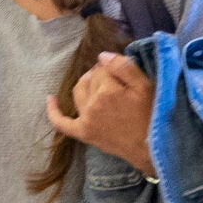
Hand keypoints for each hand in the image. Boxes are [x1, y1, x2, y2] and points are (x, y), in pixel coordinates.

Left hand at [45, 50, 154, 173]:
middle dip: (101, 75)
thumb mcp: (145, 86)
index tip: (124, 75)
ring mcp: (85, 119)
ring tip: (100, 85)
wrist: (151, 147)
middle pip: (90, 78)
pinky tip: (50, 98)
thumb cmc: (152, 115)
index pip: (102, 68)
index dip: (113, 69)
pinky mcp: (82, 132)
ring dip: (86, 83)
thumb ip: (124, 67)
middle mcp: (92, 104)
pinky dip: (53, 111)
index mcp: (107, 90)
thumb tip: (102, 56)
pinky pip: (61, 122)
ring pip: (78, 91)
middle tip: (117, 80)